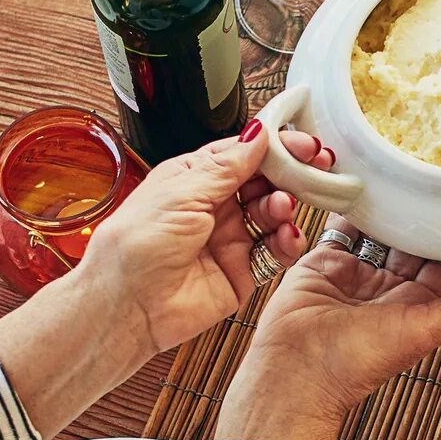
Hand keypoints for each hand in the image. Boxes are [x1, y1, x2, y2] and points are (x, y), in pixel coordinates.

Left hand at [60, 125, 308, 360]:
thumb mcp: (181, 192)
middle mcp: (214, 206)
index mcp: (193, 178)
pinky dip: (288, 242)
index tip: (303, 143)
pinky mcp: (242, 272)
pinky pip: (276, 251)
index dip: (275, 146)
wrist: (127, 306)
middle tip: (313, 167)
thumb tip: (258, 134)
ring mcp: (229, 239)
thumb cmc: (136, 246)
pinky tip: (287, 236)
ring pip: (273, 214)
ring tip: (281, 207)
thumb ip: (226, 166)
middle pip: (264, 181)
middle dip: (290, 173)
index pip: (243, 153)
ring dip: (284, 206)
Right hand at [215, 143, 440, 439]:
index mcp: (417, 307)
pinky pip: (340, 228)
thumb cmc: (354, 363)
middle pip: (411, 242)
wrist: (295, 371)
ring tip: (396, 173)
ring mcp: (355, 275)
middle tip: (430, 176)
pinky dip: (347, 206)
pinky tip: (357, 184)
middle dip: (419, 215)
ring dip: (385, 207)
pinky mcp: (323, 263)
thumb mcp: (420, 332)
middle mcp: (388, 290)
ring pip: (377, 231)